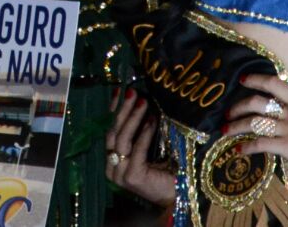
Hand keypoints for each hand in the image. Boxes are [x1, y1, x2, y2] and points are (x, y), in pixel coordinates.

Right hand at [104, 88, 175, 205]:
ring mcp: (120, 174)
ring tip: (143, 101)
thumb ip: (139, 133)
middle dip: (122, 110)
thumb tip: (139, 101)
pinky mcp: (132, 177)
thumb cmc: (165, 171)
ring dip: (133, 117)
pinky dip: (144, 133)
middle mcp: (111, 168)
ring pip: (122, 139)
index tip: (119, 91)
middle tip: (132, 92)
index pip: (109, 130)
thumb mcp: (147, 148)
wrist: (178, 196)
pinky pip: (137, 149)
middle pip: (113, 132)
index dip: (113, 110)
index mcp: (112, 161)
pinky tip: (151, 120)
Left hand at [222, 74, 287, 172]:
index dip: (256, 79)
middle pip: (256, 102)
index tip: (243, 79)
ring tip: (224, 130)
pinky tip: (239, 150)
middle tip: (227, 113)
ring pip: (253, 122)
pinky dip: (248, 147)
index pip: (274, 83)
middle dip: (238, 106)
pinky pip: (262, 144)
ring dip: (235, 126)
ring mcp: (287, 128)